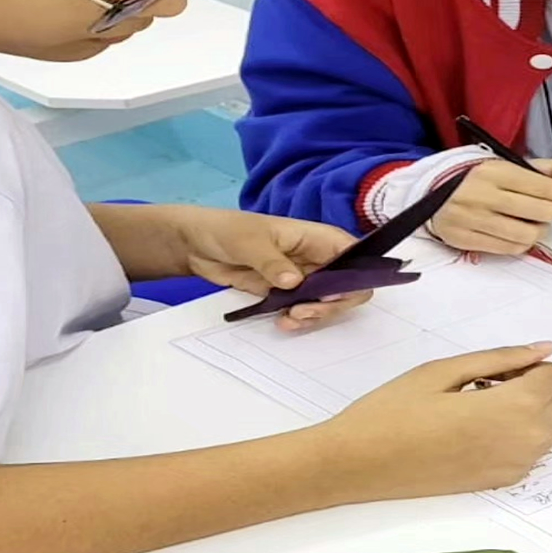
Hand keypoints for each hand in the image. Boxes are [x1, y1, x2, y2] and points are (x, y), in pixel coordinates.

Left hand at [177, 208, 371, 331]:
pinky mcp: (286, 294)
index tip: (332, 294)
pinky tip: (283, 322)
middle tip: (304, 311)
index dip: (354, 276)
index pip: (354, 255)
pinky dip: (299, 320)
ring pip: (326, 302)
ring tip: (290, 319)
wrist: (197, 246)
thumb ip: (273, 262)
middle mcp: (317, 258)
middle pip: (345, 286)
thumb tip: (295, 282)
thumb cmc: (227, 230)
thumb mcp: (249, 242)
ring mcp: (303, 278)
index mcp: (317, 237)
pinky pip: (304, 310)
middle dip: (331, 304)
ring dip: (314, 315)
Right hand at [321, 343, 551, 499]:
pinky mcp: (500, 483)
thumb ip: (501, 358)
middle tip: (482, 384)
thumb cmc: (395, 410)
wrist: (360, 463)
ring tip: (477, 407)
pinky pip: (531, 452)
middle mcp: (525, 442)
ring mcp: (514, 468)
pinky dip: (516, 436)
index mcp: (514, 409)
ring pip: (548, 429)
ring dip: (527, 412)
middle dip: (531, 386)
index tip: (492, 368)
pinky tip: (475, 432)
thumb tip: (543, 349)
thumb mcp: (446, 370)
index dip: (527, 365)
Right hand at [428, 160, 551, 254]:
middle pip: (544, 213)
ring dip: (539, 229)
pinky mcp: (465, 240)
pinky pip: (510, 249)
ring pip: (530, 235)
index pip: (547, 187)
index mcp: (496, 171)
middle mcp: (483, 195)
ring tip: (531, 220)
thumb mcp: (515, 165)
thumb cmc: (482, 178)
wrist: (432, 193)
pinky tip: (515, 230)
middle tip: (546, 205)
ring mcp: (473, 220)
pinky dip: (521, 242)